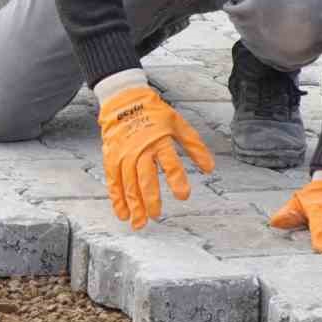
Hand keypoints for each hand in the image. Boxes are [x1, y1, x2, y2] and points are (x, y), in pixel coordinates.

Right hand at [98, 84, 215, 228]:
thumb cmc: (154, 112)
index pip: (170, 163)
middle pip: (145, 177)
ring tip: (139, 223)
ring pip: (128, 183)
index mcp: (159, 140)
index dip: (177, 180)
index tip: (183, 196)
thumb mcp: (178, 124)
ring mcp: (124, 154)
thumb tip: (210, 168)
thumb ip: (194, 146)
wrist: (124, 99)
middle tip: (157, 215)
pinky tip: (122, 212)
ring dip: (133, 204)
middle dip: (150, 198)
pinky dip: (116, 198)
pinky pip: (113, 180)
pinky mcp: (112, 157)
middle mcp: (140, 149)